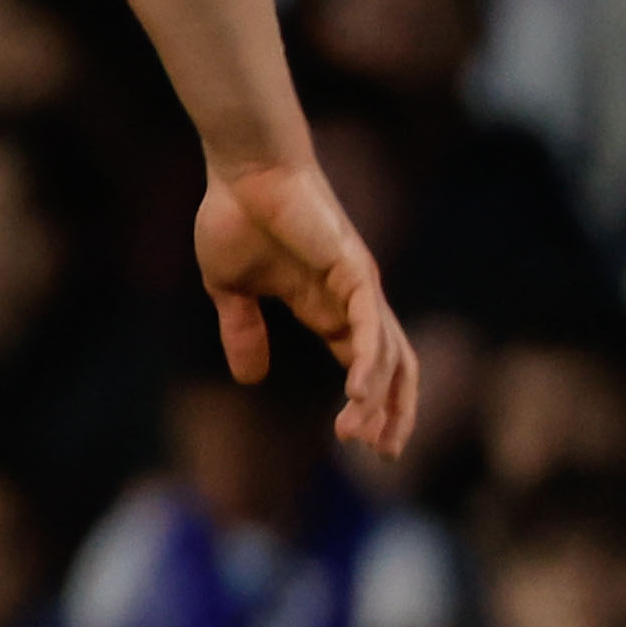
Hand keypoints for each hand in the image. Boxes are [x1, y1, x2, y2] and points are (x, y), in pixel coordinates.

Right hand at [190, 158, 419, 457]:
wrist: (243, 172)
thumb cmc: (237, 218)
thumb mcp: (231, 290)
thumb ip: (243, 332)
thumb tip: (249, 379)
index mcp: (327, 306)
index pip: (363, 362)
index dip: (369, 403)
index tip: (359, 442)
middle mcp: (354, 301)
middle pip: (393, 366)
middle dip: (394, 412)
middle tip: (382, 454)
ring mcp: (359, 287)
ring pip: (387, 355)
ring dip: (379, 400)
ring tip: (361, 438)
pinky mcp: (354, 272)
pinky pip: (369, 329)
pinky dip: (370, 366)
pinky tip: (359, 398)